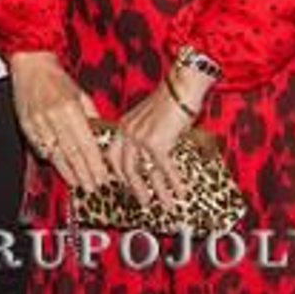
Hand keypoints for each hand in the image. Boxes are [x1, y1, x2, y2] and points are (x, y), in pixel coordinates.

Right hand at [8, 51, 109, 192]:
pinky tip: (59, 167)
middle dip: (84, 173)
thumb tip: (102, 138)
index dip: (94, 164)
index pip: (85, 143)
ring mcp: (37, 122)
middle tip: (93, 187)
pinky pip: (40, 147)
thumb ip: (92, 117)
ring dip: (68, 172)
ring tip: (79, 184)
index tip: (103, 177)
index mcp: (70, 108)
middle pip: (71, 153)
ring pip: (55, 154)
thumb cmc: (57, 78)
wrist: (30, 64)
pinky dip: (50, 158)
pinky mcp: (26, 125)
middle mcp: (53, 117)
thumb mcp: (81, 94)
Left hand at [112, 79, 196, 209]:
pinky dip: (174, 183)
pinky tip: (181, 192)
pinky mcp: (157, 143)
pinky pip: (164, 169)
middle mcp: (127, 132)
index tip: (124, 184)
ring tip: (165, 204)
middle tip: (142, 201)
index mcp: (124, 126)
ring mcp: (140, 138)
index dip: (118, 172)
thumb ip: (145, 135)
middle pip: (125, 168)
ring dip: (157, 191)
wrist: (181, 88)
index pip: (113, 155)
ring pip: (144, 172)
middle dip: (135, 188)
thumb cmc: (170, 101)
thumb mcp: (149, 119)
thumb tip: (152, 157)